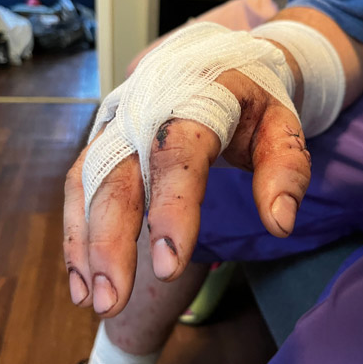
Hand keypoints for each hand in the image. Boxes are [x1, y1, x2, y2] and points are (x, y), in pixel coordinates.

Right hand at [63, 69, 310, 316]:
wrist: (218, 63)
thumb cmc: (252, 99)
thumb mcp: (282, 124)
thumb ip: (285, 169)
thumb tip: (280, 223)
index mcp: (195, 99)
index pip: (178, 153)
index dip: (172, 207)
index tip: (170, 263)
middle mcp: (144, 110)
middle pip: (118, 174)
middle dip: (111, 240)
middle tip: (115, 300)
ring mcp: (119, 124)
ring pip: (88, 183)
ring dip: (85, 244)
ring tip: (94, 299)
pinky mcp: (107, 141)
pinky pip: (80, 186)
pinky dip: (77, 231)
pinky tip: (83, 276)